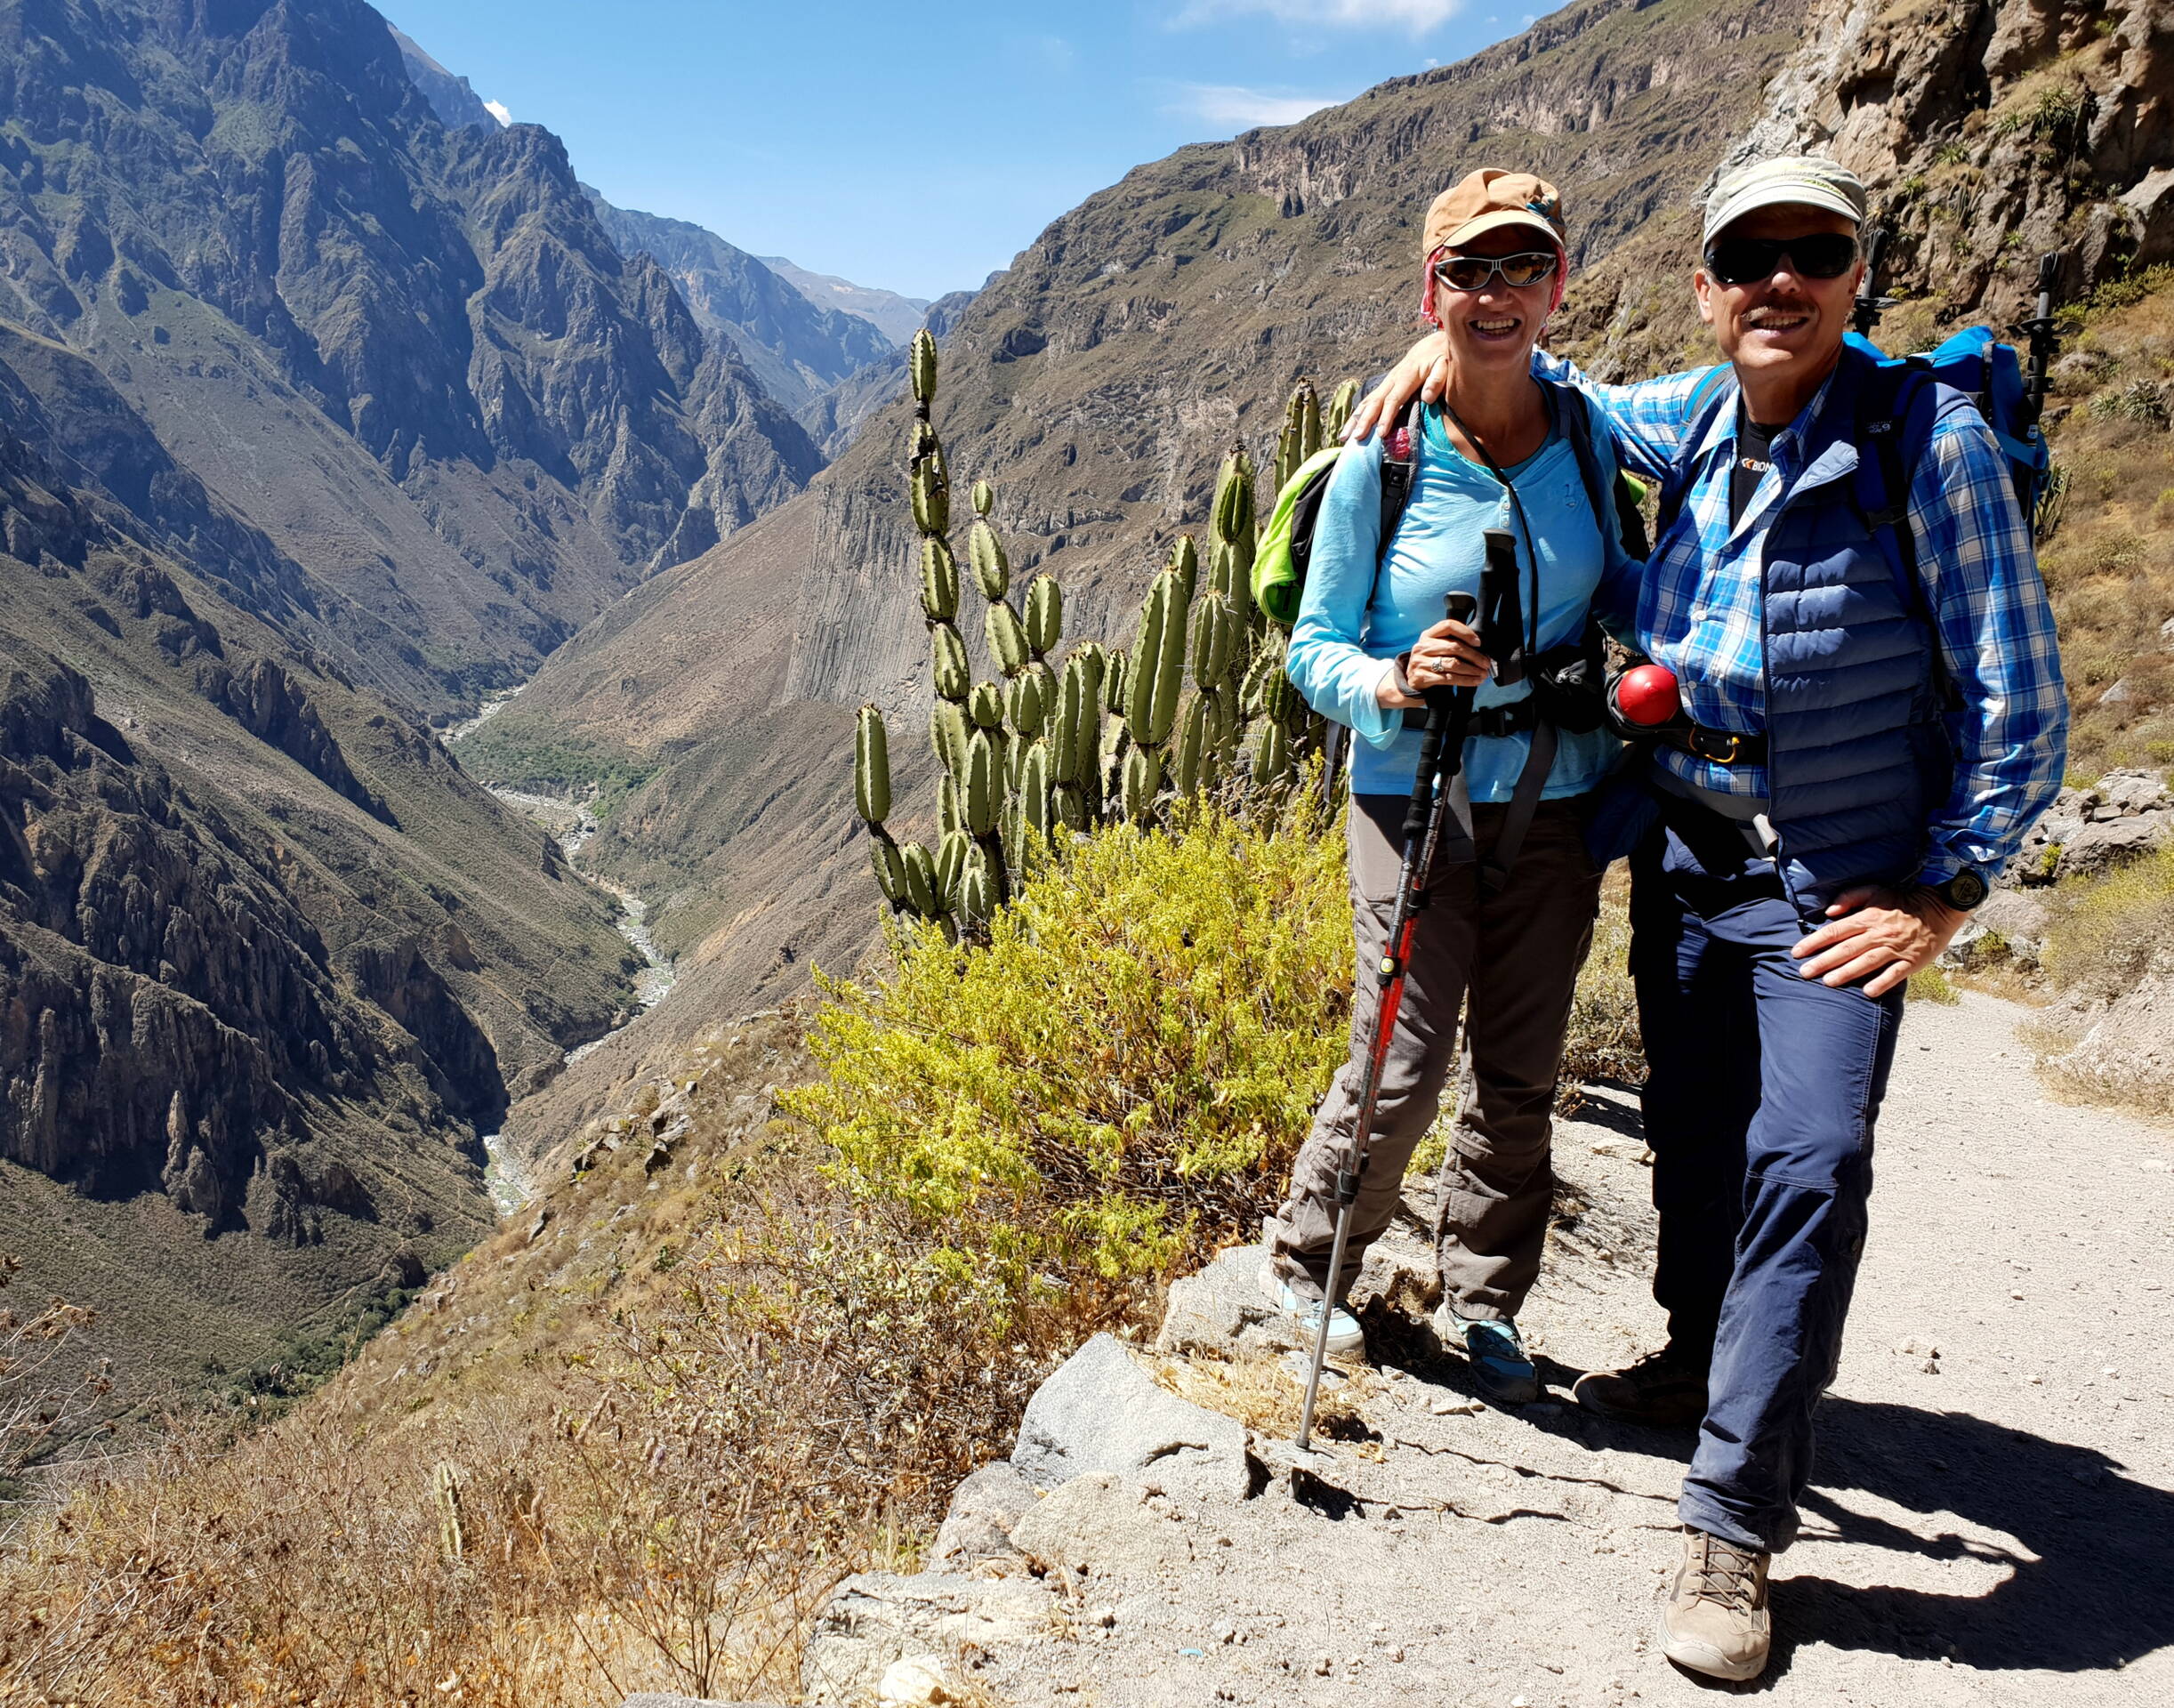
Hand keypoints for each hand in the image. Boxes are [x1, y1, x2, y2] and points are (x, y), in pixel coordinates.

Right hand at [1343, 331, 1451, 441]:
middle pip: (1375, 402)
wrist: (1432, 345)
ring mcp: (1387, 383)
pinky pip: (1369, 401)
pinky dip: (1358, 414)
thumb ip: (1437, 379)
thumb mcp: (1445, 364)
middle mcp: (1393, 379)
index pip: (1394, 399)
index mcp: (1407, 376)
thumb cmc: (1440, 357)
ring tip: (1344, 437)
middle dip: (1364, 421)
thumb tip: (1426, 397)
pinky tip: (1350, 428)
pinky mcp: (1385, 386)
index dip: (1386, 416)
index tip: (1380, 433)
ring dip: (1355, 419)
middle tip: (1355, 438)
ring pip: (1367, 401)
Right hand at [1376, 618, 1491, 708]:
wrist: (1409, 682)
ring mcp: (1420, 662)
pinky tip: (1474, 681)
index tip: (1478, 642)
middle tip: (1486, 663)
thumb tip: (1479, 649)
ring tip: (1482, 674)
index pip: (1448, 625)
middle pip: (1454, 647)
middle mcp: (1422, 646)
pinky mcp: (1422, 677)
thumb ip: (1450, 644)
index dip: (1465, 632)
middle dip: (1474, 656)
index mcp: (1428, 635)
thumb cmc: (1428, 663)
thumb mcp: (1434, 648)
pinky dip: (1465, 680)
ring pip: (1453, 664)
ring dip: (1472, 670)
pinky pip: (1449, 678)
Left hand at [1789, 885, 1969, 998]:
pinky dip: (1882, 982)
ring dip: (1847, 973)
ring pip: (1867, 962)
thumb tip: (1828, 911)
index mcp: (1867, 917)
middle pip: (1846, 949)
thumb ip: (1849, 898)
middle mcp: (1878, 934)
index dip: (1814, 942)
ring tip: (1828, 982)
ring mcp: (1895, 948)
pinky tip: (1868, 992)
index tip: (1796, 952)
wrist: (1939, 907)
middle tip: (1804, 972)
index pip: (1835, 931)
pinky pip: (1895, 973)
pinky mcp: (1912, 960)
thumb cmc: (1901, 901)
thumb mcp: (1874, 891)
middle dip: (1823, 961)